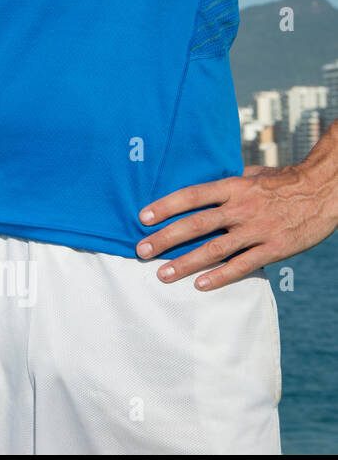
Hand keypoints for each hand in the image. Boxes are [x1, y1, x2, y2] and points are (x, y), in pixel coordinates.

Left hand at [136, 164, 337, 289]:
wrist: (324, 190)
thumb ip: (226, 183)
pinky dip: (220, 276)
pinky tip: (200, 285)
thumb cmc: (283, 182)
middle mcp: (242, 208)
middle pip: (196, 224)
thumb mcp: (252, 174)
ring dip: (185, 263)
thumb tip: (197, 188)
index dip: (166, 206)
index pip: (192, 196)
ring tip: (163, 274)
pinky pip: (243, 265)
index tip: (143, 218)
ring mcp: (258, 230)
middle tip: (141, 251)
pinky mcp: (274, 249)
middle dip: (165, 239)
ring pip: (215, 249)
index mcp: (234, 186)